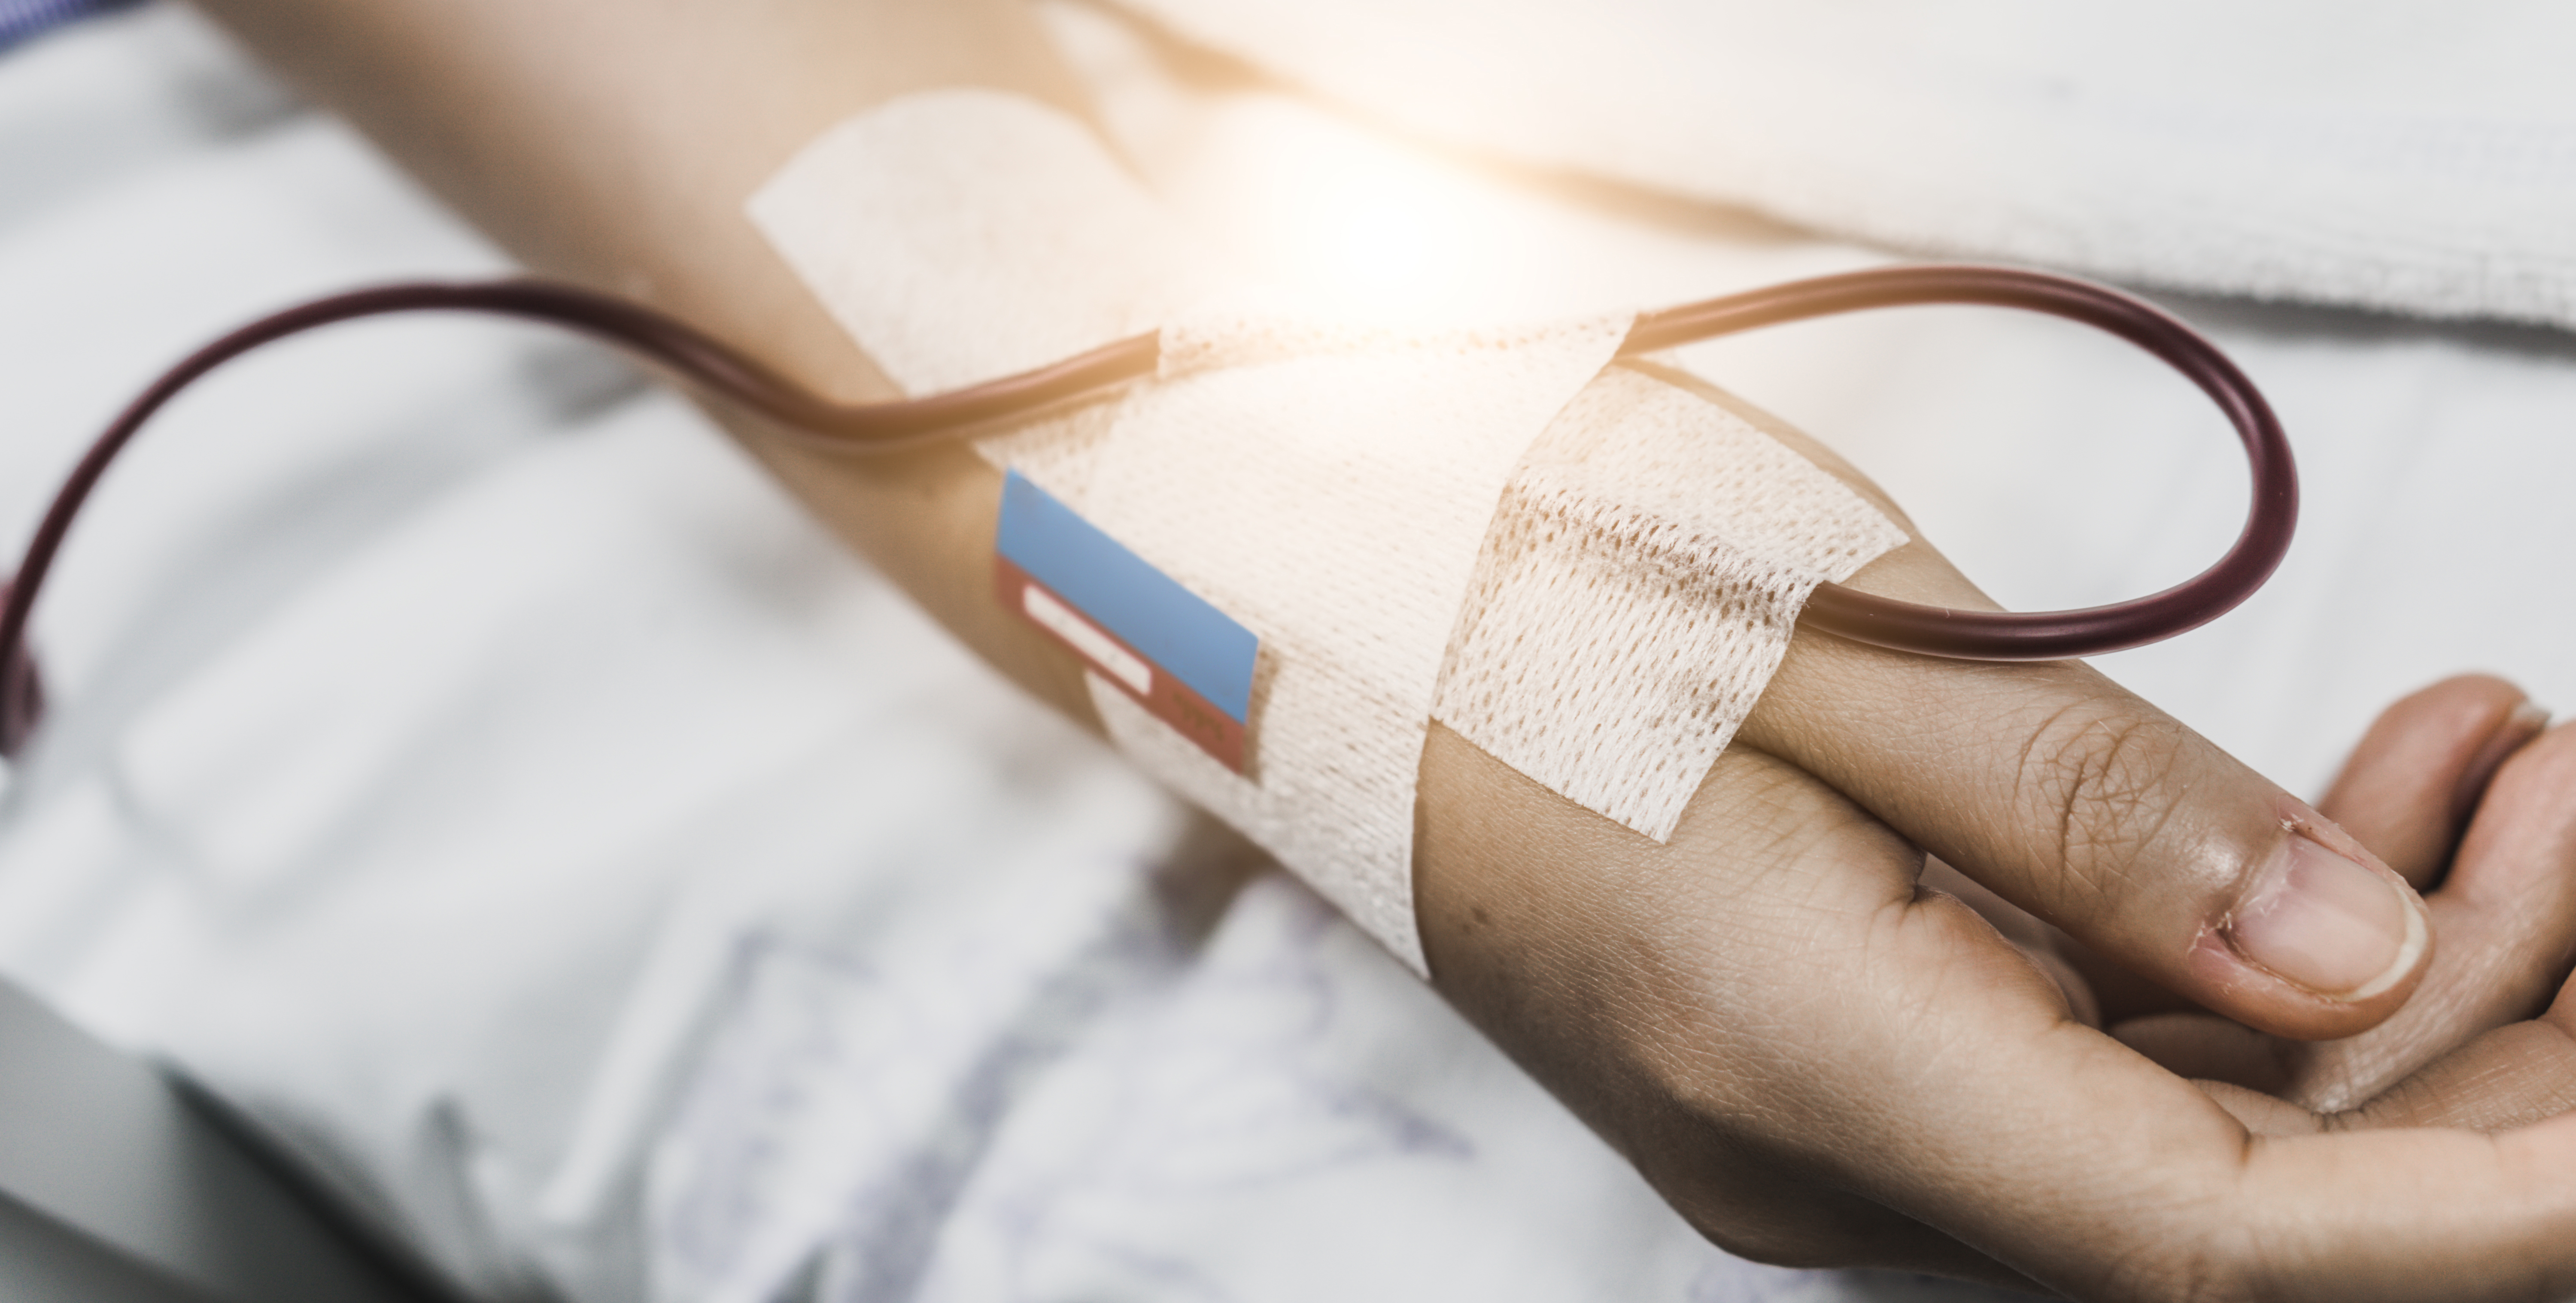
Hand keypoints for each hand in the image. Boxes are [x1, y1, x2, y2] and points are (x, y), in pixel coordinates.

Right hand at [1415, 385, 2575, 1300]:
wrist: (1327, 609)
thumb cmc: (1531, 583)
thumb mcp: (1825, 637)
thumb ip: (2094, 809)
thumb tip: (2356, 949)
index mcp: (1799, 1057)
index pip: (2216, 1234)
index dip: (2483, 1196)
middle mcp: (1813, 1151)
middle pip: (2231, 1196)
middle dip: (2478, 1036)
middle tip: (2567, 787)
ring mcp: (1823, 1123)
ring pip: (2181, 1127)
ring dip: (2381, 970)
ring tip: (2490, 750)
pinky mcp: (1840, 1056)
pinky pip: (2094, 1055)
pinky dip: (2239, 947)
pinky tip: (2349, 790)